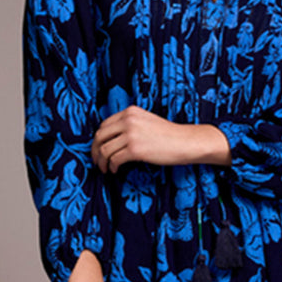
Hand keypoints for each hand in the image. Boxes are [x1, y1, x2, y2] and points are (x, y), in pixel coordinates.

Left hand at [92, 106, 229, 172]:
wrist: (185, 142)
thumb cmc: (169, 135)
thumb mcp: (146, 122)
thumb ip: (130, 125)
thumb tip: (113, 140)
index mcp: (130, 112)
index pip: (104, 125)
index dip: (98, 139)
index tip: (98, 148)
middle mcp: (128, 120)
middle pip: (100, 136)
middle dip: (95, 150)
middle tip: (97, 161)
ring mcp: (131, 134)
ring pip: (104, 149)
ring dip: (102, 161)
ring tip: (105, 168)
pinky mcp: (134, 149)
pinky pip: (114, 159)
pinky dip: (112, 166)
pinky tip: (115, 170)